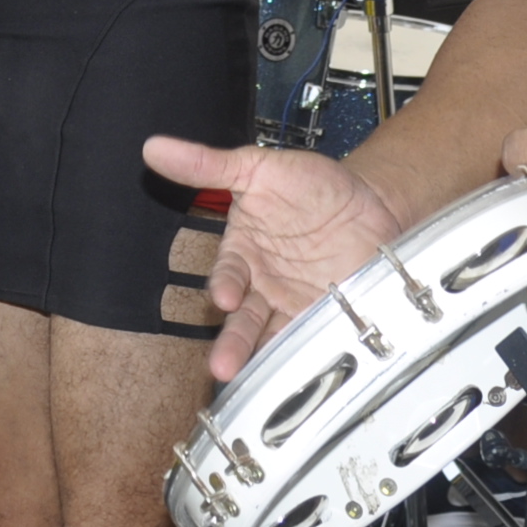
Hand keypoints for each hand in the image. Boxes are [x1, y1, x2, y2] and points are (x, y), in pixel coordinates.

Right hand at [141, 136, 404, 381]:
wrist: (373, 201)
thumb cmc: (313, 184)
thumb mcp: (260, 167)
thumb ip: (209, 165)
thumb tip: (154, 147)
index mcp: (244, 253)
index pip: (228, 274)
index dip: (225, 286)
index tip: (225, 297)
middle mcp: (264, 286)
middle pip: (244, 319)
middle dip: (233, 343)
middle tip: (222, 367)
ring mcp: (294, 305)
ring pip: (272, 338)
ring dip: (261, 359)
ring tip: (254, 379)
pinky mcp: (326, 318)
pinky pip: (312, 340)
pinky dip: (307, 355)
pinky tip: (302, 370)